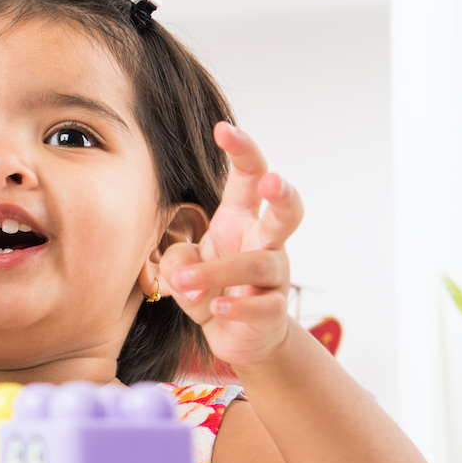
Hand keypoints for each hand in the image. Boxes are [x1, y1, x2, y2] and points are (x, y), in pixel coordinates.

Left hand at [161, 122, 303, 367]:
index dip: (242, 151)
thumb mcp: (180, 267)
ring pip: (260, 264)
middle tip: (271, 182)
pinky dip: (237, 307)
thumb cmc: (209, 286)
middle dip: (283, 194)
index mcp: (240, 219)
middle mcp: (264, 242)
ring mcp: (274, 277)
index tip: (223, 128)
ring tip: (184, 279)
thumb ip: (175, 259)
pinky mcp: (273, 310)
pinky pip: (262, 306)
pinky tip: (215, 309)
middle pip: (286, 212)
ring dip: (219, 270)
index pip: (248, 178)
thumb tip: (182, 269)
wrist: (236, 334)